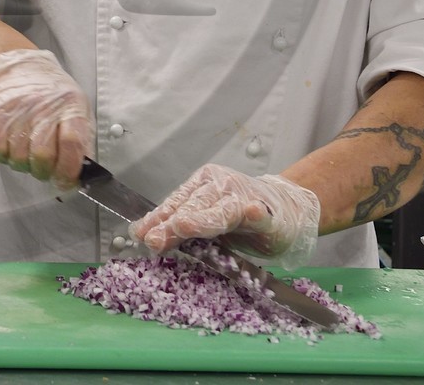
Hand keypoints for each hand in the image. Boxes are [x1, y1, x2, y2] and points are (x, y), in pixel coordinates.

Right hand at [0, 48, 91, 189]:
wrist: (15, 67)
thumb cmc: (50, 92)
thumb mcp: (75, 105)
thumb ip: (81, 137)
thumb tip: (83, 173)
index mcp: (69, 105)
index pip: (72, 144)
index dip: (70, 170)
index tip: (66, 181)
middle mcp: (43, 108)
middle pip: (43, 156)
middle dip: (44, 172)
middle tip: (45, 169)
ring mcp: (17, 112)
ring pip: (19, 159)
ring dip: (24, 165)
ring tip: (27, 151)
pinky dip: (5, 156)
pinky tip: (11, 144)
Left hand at [128, 163, 320, 269]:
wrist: (282, 208)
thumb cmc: (236, 213)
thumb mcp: (203, 219)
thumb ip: (176, 227)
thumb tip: (142, 235)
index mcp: (202, 185)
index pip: (176, 202)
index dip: (158, 219)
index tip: (141, 235)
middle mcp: (221, 186)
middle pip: (193, 206)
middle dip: (173, 224)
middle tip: (155, 239)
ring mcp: (245, 199)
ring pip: (222, 210)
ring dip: (204, 219)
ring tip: (185, 225)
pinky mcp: (268, 215)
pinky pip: (262, 215)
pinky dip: (258, 215)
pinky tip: (255, 213)